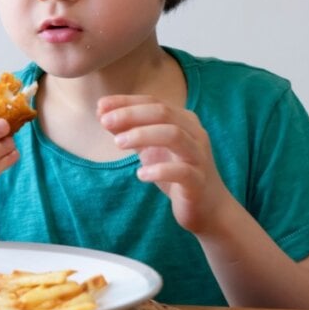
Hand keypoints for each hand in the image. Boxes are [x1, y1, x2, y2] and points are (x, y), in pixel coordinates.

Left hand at [97, 95, 231, 234]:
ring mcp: (198, 156)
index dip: (126, 102)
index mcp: (183, 120)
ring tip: (118, 143)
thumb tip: (102, 113)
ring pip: (174, 135)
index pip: (153, 102)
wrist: (208, 207)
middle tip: (104, 121)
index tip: (100, 106)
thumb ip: (130, 130)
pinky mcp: (198, 181)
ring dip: (142, 135)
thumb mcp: (150, 148)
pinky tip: (140, 174)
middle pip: (163, 113)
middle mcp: (194, 133)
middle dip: (131, 114)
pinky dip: (159, 170)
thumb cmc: (176, 171)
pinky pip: (181, 171)